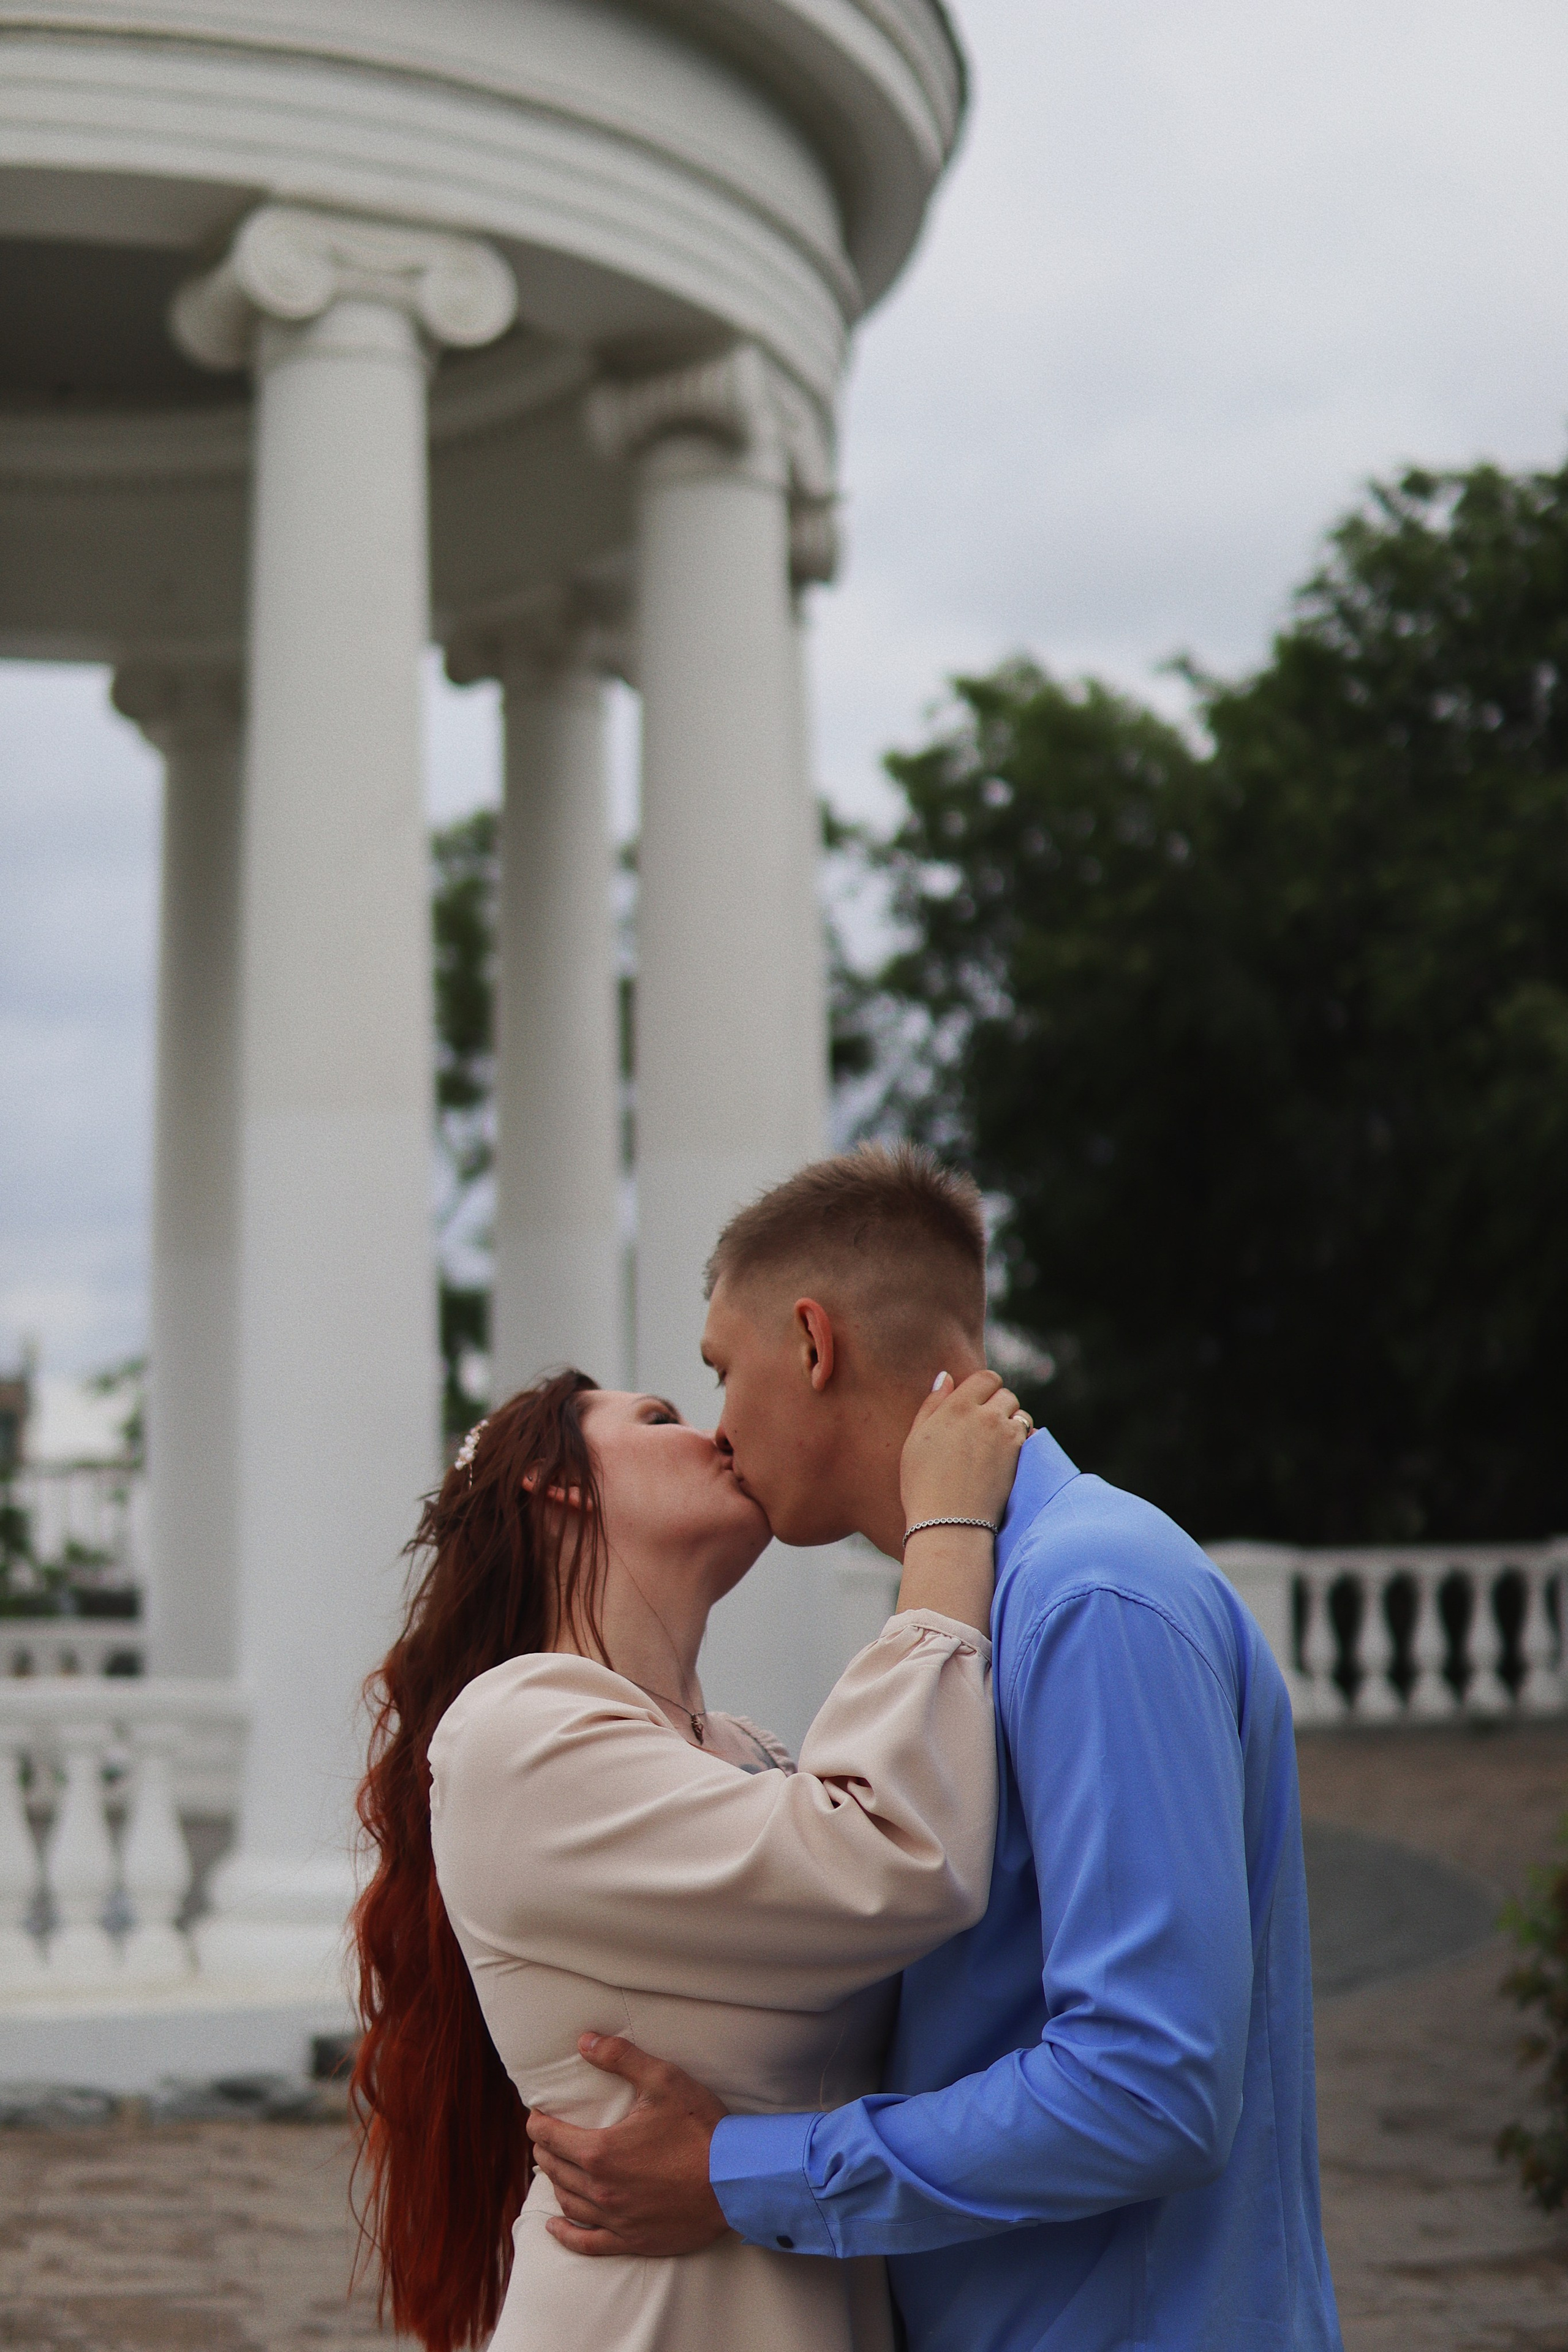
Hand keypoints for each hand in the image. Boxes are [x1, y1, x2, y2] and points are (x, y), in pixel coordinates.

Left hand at [526, 2035, 731, 2256]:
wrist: (735, 2180)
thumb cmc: (700, 2128)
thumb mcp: (663, 2080)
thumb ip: (621, 2057)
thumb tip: (585, 2041)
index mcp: (601, 2151)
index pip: (551, 2136)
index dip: (539, 2122)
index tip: (537, 2113)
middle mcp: (600, 2189)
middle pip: (555, 2168)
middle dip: (545, 2148)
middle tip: (546, 2135)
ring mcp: (615, 2219)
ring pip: (568, 2202)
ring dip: (555, 2182)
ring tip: (554, 2168)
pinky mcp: (632, 2240)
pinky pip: (587, 2243)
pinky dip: (566, 2235)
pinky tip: (555, 2227)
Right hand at [900, 1368, 1027, 1533]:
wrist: (949, 1524)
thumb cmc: (923, 1485)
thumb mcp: (915, 1440)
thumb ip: (932, 1404)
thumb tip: (946, 1377)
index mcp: (957, 1407)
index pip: (986, 1378)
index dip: (984, 1388)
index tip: (977, 1404)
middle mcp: (985, 1415)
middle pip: (1006, 1394)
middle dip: (998, 1405)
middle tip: (984, 1428)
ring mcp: (1006, 1435)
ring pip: (1021, 1414)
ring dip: (1012, 1422)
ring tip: (995, 1444)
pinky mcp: (1020, 1456)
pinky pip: (1030, 1435)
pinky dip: (1023, 1440)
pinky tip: (1007, 1457)